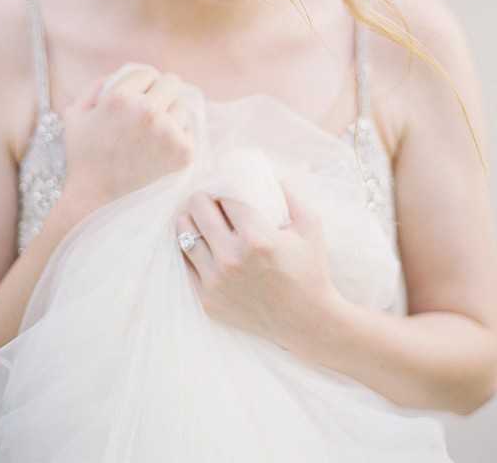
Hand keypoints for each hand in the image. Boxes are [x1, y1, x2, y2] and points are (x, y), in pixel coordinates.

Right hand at [59, 67, 194, 214]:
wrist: (97, 199)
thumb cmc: (84, 156)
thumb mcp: (75, 114)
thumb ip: (95, 85)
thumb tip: (121, 73)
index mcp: (121, 97)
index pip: (148, 72)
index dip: (143, 83)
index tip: (140, 95)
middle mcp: (147, 110)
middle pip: (172, 82)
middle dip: (163, 92)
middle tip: (155, 106)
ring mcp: (168, 131)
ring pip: (182, 107)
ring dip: (171, 115)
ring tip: (153, 134)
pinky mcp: (183, 151)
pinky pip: (189, 130)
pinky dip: (178, 137)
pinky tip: (161, 149)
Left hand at [175, 180, 341, 348]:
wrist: (307, 322)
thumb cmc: (311, 270)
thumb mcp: (310, 226)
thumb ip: (291, 195)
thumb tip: (270, 173)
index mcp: (257, 238)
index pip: (224, 198)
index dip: (222, 188)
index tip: (222, 186)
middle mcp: (232, 258)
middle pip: (199, 211)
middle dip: (201, 199)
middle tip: (205, 198)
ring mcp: (216, 282)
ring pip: (185, 236)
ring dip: (188, 221)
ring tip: (194, 216)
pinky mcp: (208, 300)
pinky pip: (185, 264)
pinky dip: (188, 249)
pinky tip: (195, 241)